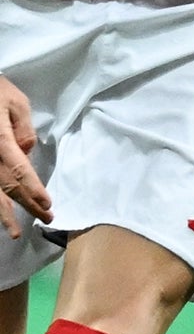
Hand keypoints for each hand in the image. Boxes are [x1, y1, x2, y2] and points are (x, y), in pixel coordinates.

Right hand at [0, 76, 50, 237]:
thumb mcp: (15, 101)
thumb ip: (23, 128)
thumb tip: (26, 151)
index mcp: (0, 141)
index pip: (19, 171)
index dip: (33, 190)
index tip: (47, 205)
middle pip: (6, 186)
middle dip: (26, 204)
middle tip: (46, 218)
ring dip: (2, 213)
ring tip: (15, 232)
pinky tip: (0, 213)